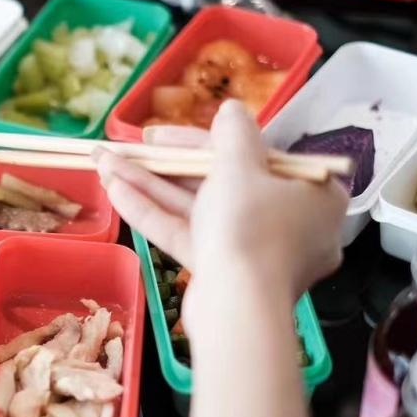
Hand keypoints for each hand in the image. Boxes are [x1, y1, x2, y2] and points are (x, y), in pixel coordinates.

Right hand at [94, 100, 347, 312]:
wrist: (239, 307)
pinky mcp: (226, 275)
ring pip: (199, 210)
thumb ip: (233, 133)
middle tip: (130, 146)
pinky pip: (192, 237)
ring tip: (105, 164)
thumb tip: (232, 109)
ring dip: (150, 185)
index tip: (165, 135)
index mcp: (312, 195)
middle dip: (165, 165)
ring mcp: (255, 253)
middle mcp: (290, 224)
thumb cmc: (251, 228)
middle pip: (221, 183)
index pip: (254, 157)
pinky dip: (156, 215)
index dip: (203, 141)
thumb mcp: (240, 166)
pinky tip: (115, 192)